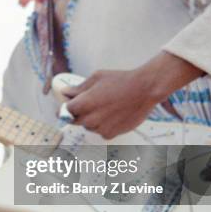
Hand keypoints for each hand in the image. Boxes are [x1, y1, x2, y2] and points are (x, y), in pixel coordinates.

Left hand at [65, 53, 203, 139]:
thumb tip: (65, 92)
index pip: (66, 110)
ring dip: (91, 119)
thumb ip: (79, 88)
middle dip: (78, 113)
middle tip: (90, 104)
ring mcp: (100, 128)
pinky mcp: (111, 134)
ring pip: (88, 126)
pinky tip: (113, 114)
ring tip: (105, 106)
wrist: (144, 90)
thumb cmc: (121, 80)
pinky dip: (103, 125)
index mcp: (84, 104)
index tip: (70, 103)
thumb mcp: (97, 78)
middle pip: (75, 120)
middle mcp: (90, 119)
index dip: (67, 105)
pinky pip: (101, 131)